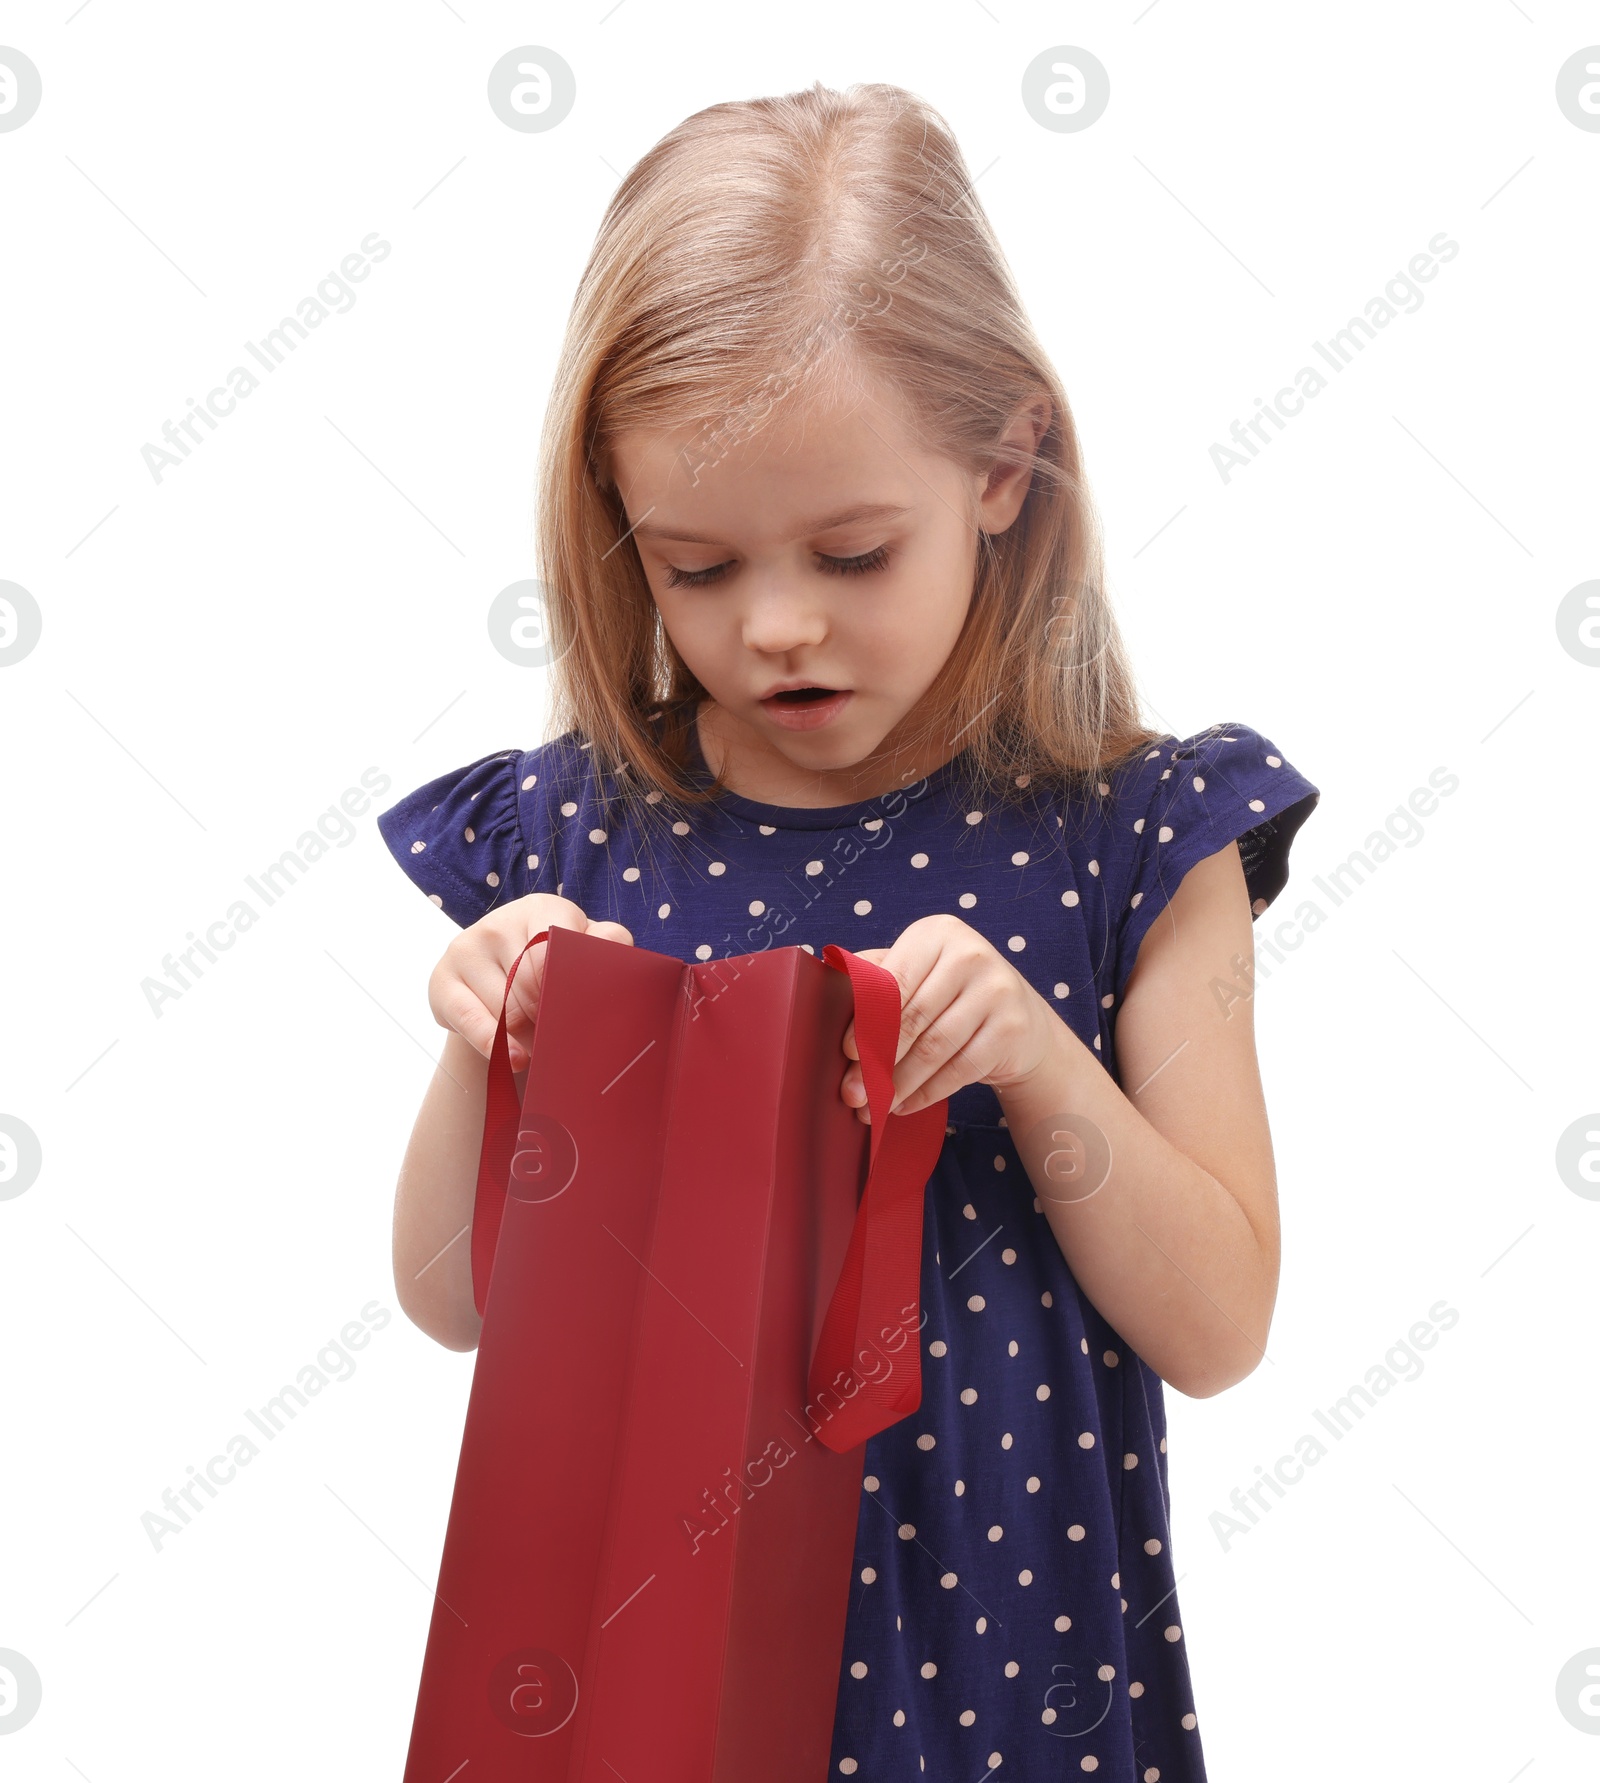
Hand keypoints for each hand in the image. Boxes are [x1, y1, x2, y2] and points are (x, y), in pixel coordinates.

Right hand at [428, 894, 633, 1071]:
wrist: (501, 989)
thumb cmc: (554, 970)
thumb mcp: (583, 952)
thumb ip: (607, 944)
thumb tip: (614, 949)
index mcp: (541, 909)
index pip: (558, 949)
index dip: (569, 987)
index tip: (578, 1007)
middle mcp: (498, 922)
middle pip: (532, 985)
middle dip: (550, 1015)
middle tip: (561, 1030)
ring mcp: (466, 948)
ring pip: (506, 1009)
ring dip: (527, 1034)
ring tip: (539, 1038)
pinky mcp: (442, 981)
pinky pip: (474, 1021)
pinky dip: (498, 1046)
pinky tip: (516, 1059)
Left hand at [838, 914, 1058, 1121]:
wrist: (1019, 1018)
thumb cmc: (950, 995)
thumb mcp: (918, 973)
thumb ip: (877, 977)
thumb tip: (826, 994)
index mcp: (937, 933)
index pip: (894, 981)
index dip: (868, 1019)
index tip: (846, 1052)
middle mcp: (971, 954)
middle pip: (913, 1017)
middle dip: (878, 1060)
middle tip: (853, 1092)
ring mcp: (997, 991)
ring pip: (935, 1048)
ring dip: (899, 1084)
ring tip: (875, 1105)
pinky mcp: (1012, 1029)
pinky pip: (960, 1069)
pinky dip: (927, 1093)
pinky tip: (905, 1105)